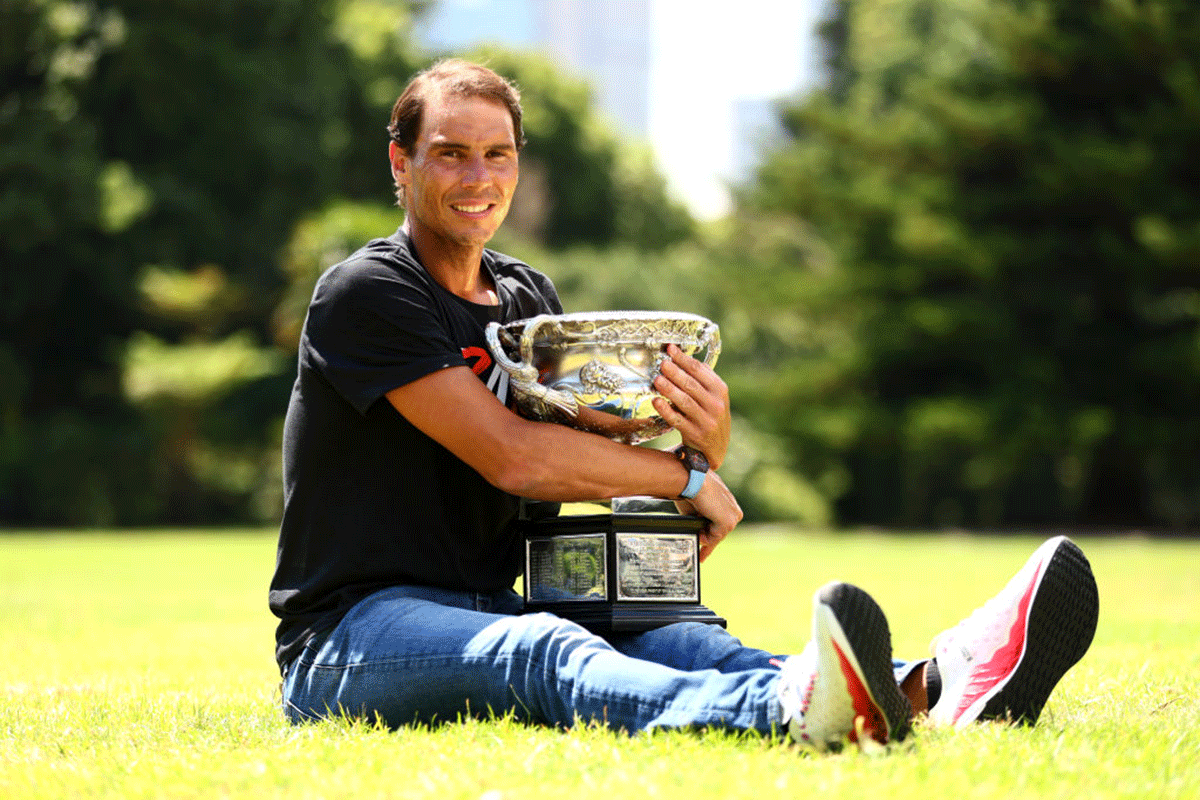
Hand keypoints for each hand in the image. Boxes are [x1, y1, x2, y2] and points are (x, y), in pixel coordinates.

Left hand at [652, 344, 730, 468]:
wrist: (716, 448)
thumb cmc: (710, 415)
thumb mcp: (713, 396)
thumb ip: (702, 378)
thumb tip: (681, 357)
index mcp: (720, 390)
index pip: (700, 370)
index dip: (683, 359)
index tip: (670, 349)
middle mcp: (716, 405)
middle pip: (692, 385)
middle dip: (675, 373)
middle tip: (662, 364)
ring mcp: (707, 420)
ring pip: (685, 402)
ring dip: (670, 389)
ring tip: (657, 380)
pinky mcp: (696, 434)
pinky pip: (678, 420)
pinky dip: (666, 411)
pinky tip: (656, 402)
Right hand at [682, 470, 741, 561]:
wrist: (692, 479)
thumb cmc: (691, 487)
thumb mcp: (698, 505)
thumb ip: (701, 518)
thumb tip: (698, 531)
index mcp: (728, 502)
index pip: (720, 522)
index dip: (711, 534)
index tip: (704, 542)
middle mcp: (735, 510)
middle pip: (720, 531)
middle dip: (708, 541)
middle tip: (701, 556)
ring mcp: (733, 517)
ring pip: (717, 535)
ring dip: (704, 539)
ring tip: (695, 536)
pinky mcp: (728, 523)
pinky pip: (714, 538)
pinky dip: (705, 539)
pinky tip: (698, 534)